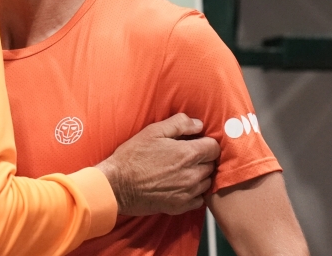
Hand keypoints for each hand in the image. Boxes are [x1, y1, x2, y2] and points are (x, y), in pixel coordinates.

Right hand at [96, 113, 218, 215]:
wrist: (117, 186)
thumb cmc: (132, 157)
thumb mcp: (152, 132)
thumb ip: (179, 124)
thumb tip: (198, 124)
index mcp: (187, 154)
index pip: (214, 147)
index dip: (205, 142)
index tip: (195, 143)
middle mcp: (192, 175)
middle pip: (212, 165)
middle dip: (203, 158)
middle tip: (187, 156)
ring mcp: (188, 193)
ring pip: (207, 182)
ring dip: (200, 175)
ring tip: (183, 170)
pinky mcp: (181, 206)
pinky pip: (199, 199)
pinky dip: (194, 192)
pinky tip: (181, 185)